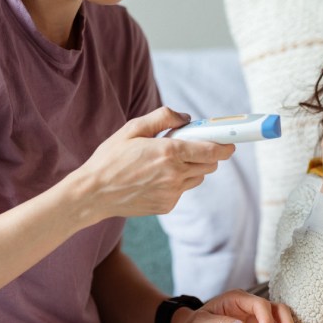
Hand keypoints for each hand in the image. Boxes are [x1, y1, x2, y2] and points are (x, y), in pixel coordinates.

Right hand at [71, 106, 234, 225]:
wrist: (92, 193)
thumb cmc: (110, 158)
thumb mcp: (133, 128)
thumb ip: (163, 117)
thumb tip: (187, 118)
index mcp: (169, 152)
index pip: (212, 150)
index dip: (225, 145)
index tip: (230, 142)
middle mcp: (175, 175)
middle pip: (210, 165)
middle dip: (207, 154)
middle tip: (191, 145)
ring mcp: (171, 193)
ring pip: (197, 178)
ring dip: (191, 168)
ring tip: (166, 161)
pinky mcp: (166, 205)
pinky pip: (182, 190)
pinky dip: (176, 182)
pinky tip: (155, 176)